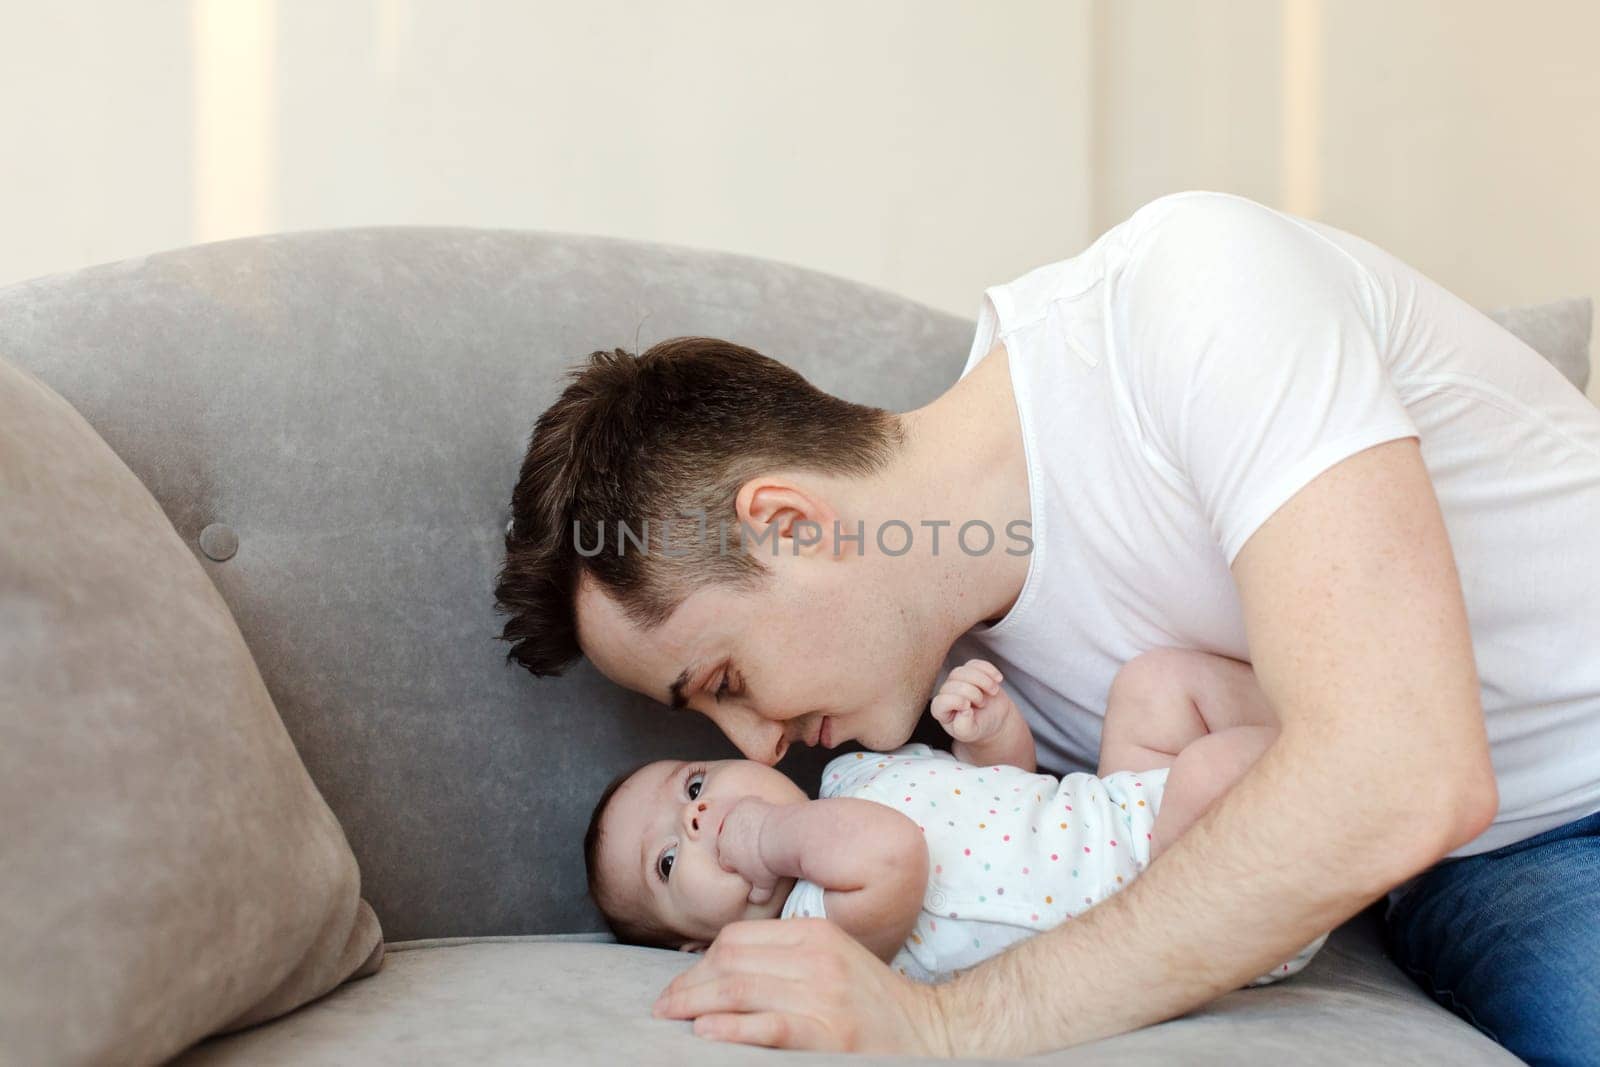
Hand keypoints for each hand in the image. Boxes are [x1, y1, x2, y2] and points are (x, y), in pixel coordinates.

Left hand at [653, 917, 949, 1053]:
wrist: (934, 1035)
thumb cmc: (875, 1007)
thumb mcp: (833, 964)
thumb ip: (787, 961)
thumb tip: (721, 974)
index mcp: (816, 935)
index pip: (737, 940)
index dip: (700, 964)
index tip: (682, 987)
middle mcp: (818, 959)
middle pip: (730, 962)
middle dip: (689, 986)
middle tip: (664, 1008)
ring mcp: (824, 996)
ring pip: (739, 989)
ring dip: (696, 1005)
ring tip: (673, 1019)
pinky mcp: (828, 1033)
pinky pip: (767, 1025)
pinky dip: (732, 1028)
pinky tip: (708, 1033)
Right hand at [715, 796, 781, 904]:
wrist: (783, 838)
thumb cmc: (773, 863)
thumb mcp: (764, 886)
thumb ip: (756, 895)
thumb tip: (755, 900)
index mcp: (726, 857)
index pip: (725, 861)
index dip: (737, 862)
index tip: (749, 862)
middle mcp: (724, 837)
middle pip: (725, 840)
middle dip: (736, 843)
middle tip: (754, 847)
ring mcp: (732, 819)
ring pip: (733, 822)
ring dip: (742, 826)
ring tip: (759, 832)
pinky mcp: (744, 804)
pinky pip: (744, 806)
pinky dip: (751, 810)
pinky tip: (763, 816)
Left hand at [930, 659, 1012, 743]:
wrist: (994, 718)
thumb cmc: (979, 727)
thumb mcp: (971, 733)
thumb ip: (964, 727)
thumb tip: (964, 711)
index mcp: (941, 710)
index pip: (941, 700)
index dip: (956, 701)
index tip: (969, 708)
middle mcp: (946, 692)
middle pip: (954, 682)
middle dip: (973, 693)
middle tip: (982, 704)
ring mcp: (957, 680)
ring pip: (964, 670)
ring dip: (983, 680)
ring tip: (993, 691)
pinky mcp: (970, 670)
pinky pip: (976, 663)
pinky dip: (989, 670)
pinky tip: (998, 680)